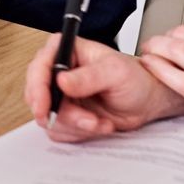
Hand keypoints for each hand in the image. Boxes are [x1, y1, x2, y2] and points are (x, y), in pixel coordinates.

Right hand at [23, 33, 183, 142]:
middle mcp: (59, 72)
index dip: (37, 88)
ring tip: (100, 121)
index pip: (39, 67)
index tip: (44, 107)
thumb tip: (62, 81)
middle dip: (62, 113)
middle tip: (86, 121)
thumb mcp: (115, 72)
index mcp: (67, 51)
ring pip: (48, 117)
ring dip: (76, 125)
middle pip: (38, 96)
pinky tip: (99, 125)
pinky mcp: (65, 115)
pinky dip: (80, 133)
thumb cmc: (135, 79)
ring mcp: (60, 96)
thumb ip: (89, 76)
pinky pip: (59, 131)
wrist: (146, 102)